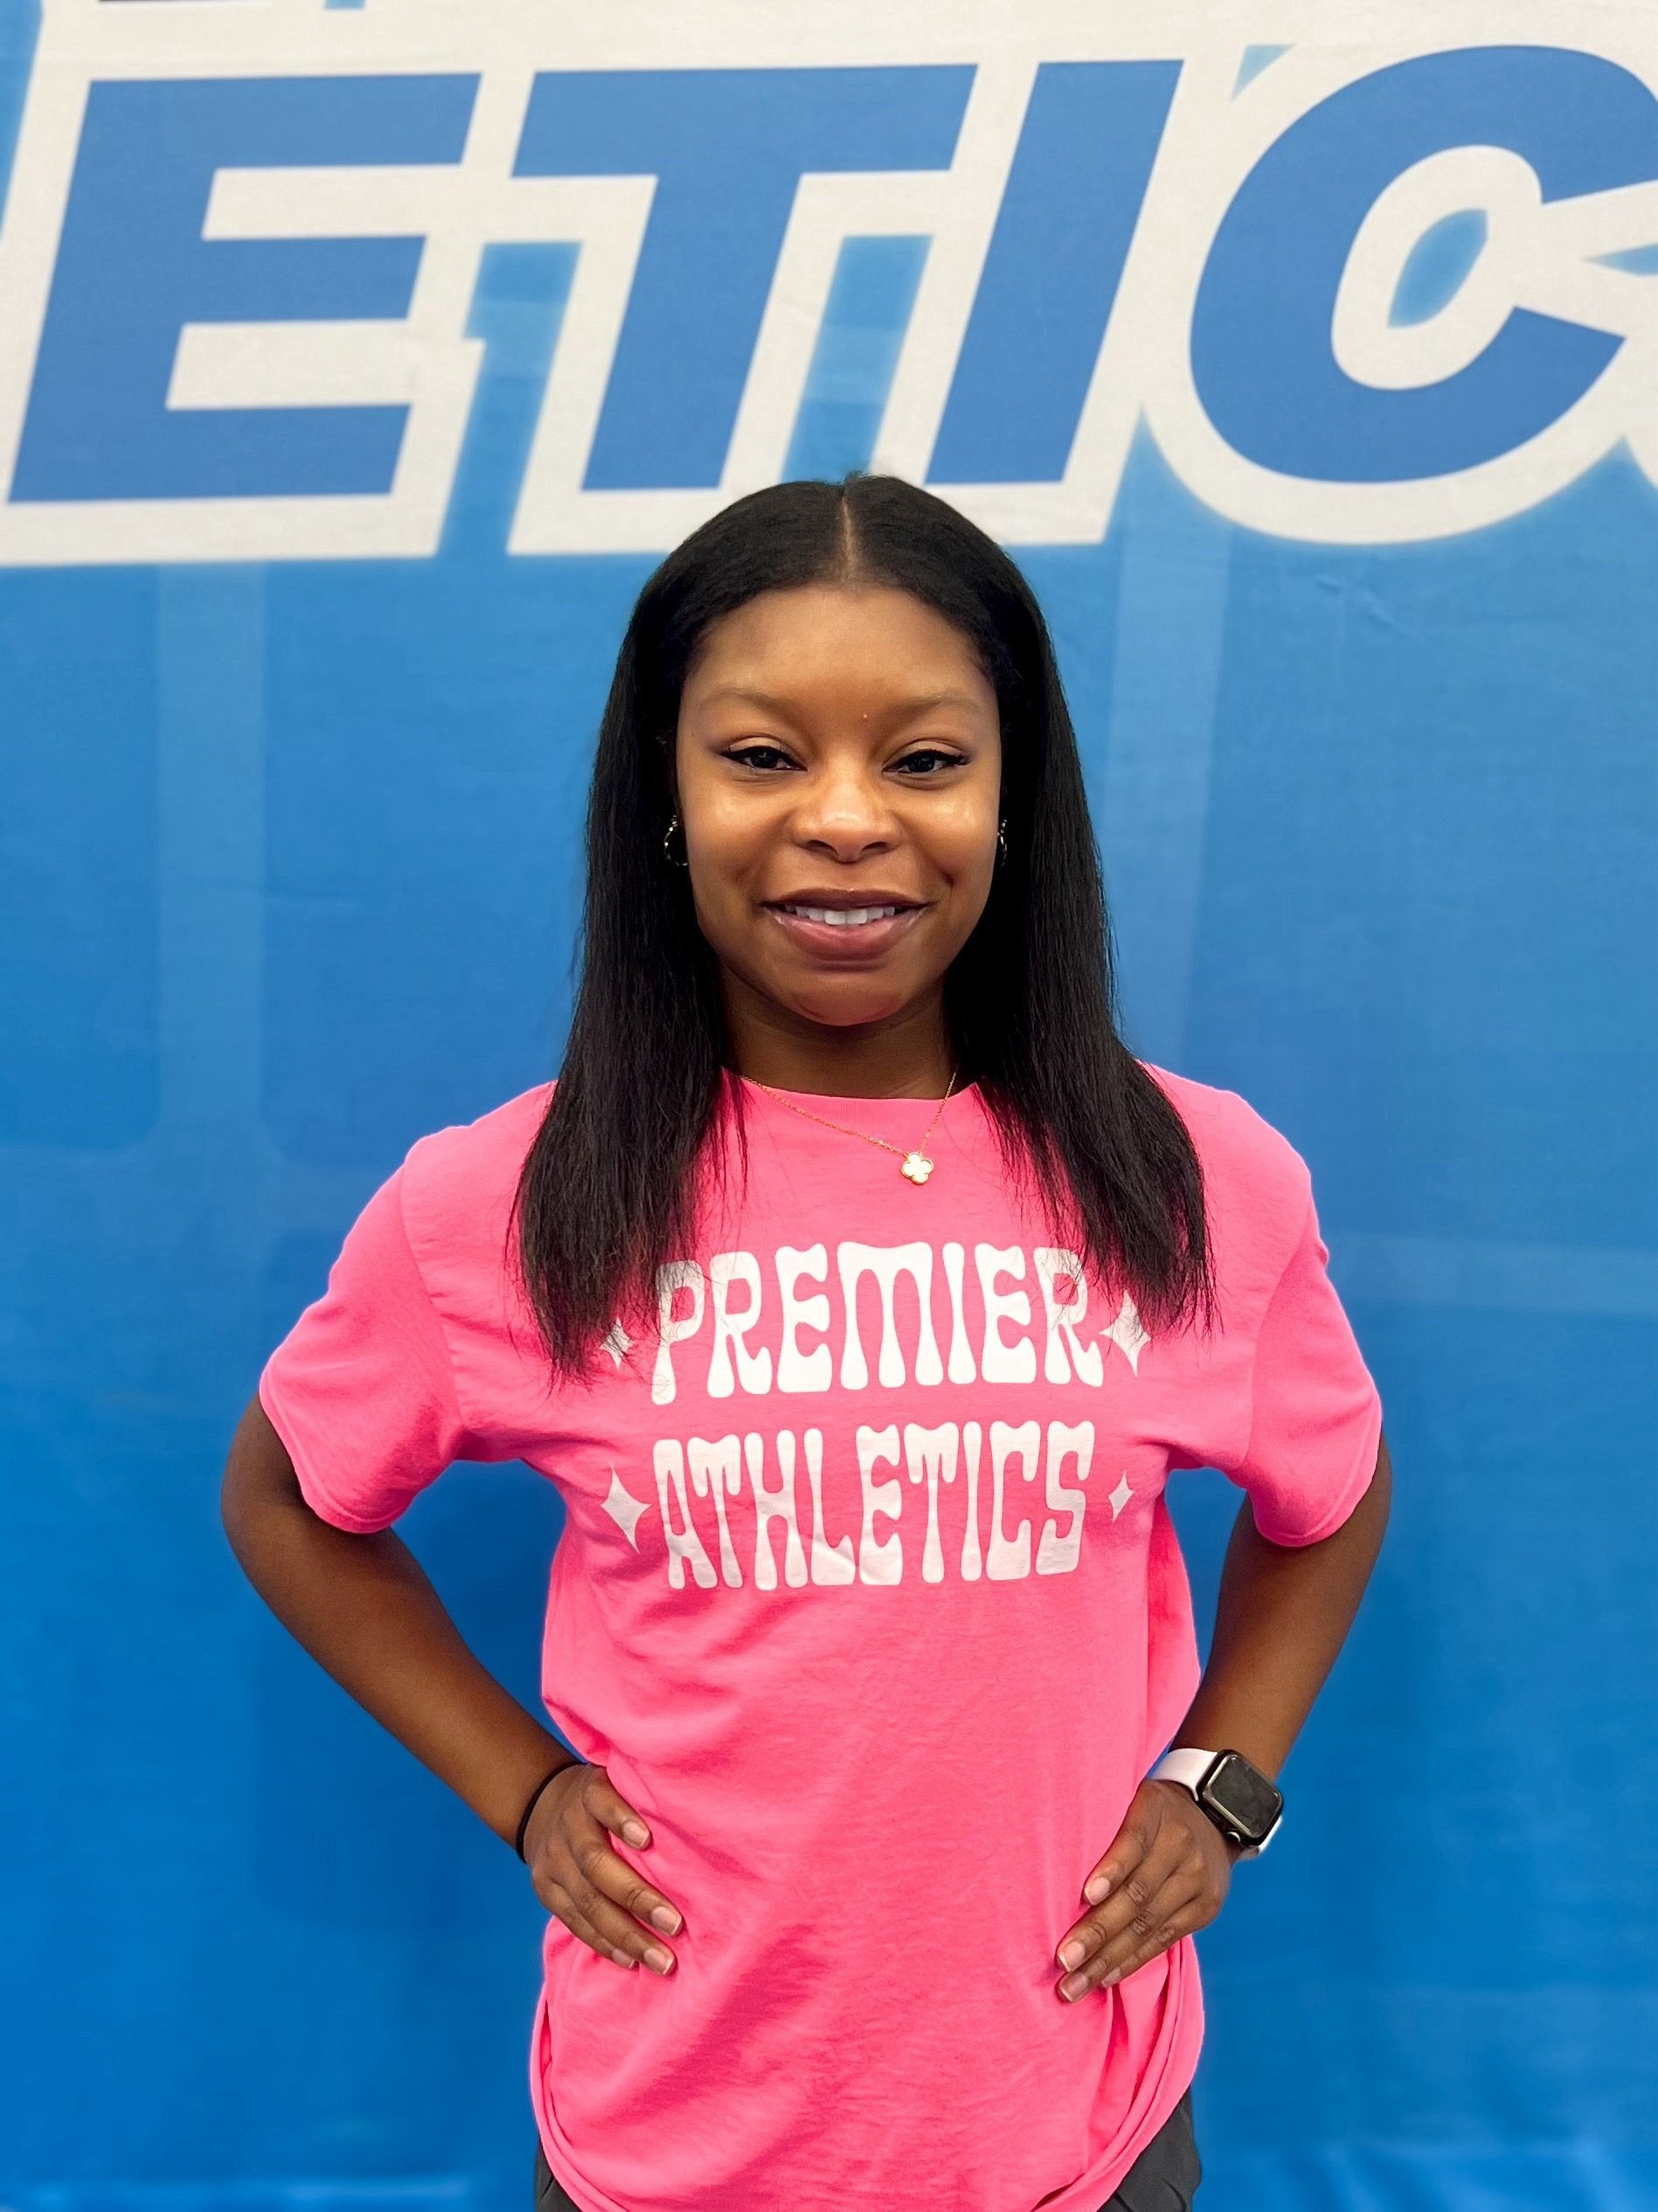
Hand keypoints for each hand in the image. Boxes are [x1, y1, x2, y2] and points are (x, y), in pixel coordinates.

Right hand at [522, 1762, 683, 1977]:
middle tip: (675, 1925)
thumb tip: (701, 1821)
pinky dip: (604, 1944)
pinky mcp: (545, 1890)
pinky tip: (632, 1961)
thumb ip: (646, 1796)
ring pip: (586, 1902)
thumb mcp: (618, 1781)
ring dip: (625, 1934)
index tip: (647, 1840)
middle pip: (595, 1862)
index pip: (601, 1801)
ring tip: (661, 1959)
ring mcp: (553, 1860)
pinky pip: (574, 1922)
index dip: (620, 1818)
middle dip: (636, 1897)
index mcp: (589, 1792)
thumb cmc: (606, 1800)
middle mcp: (568, 1826)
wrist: (541, 1807)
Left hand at [1053, 1778, 1237, 2002]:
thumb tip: (1055, 1872)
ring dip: (1109, 1959)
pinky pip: (1164, 1940)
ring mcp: (1198, 1881)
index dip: (1112, 1869)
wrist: (1215, 1817)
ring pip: (1148, 1925)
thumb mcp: (1132, 1800)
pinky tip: (1106, 1977)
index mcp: (1157, 1811)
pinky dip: (1132, 1961)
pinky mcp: (1205, 1909)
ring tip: (1076, 1983)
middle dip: (1098, 1931)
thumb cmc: (1151, 1813)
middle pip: (1138, 1893)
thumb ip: (1105, 1827)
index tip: (1086, 1895)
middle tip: (1064, 1960)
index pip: (1134, 1841)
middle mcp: (1182, 1847)